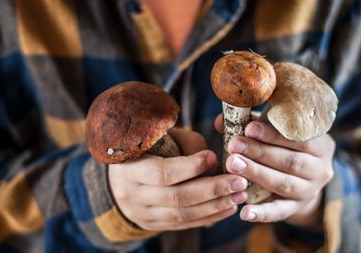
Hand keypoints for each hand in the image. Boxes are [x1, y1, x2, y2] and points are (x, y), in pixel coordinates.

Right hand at [108, 128, 247, 230]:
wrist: (121, 175)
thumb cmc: (149, 147)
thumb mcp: (163, 136)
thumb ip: (188, 144)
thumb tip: (213, 160)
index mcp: (130, 168)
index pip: (163, 173)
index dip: (191, 167)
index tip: (214, 157)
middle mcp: (132, 195)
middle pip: (177, 197)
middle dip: (212, 190)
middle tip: (239, 181)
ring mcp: (141, 214)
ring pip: (182, 215)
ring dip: (215, 206)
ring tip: (239, 196)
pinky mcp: (152, 224)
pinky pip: (184, 225)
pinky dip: (208, 217)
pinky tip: (228, 208)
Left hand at [214, 115, 334, 226]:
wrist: (304, 177)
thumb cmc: (285, 146)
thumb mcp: (277, 130)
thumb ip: (253, 123)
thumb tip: (221, 121)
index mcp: (321, 145)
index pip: (299, 138)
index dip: (273, 134)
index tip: (249, 128)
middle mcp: (320, 169)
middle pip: (290, 161)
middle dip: (259, 153)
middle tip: (234, 145)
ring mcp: (309, 191)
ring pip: (283, 184)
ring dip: (256, 174)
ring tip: (232, 164)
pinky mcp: (296, 208)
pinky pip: (279, 212)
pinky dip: (262, 213)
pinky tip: (244, 212)